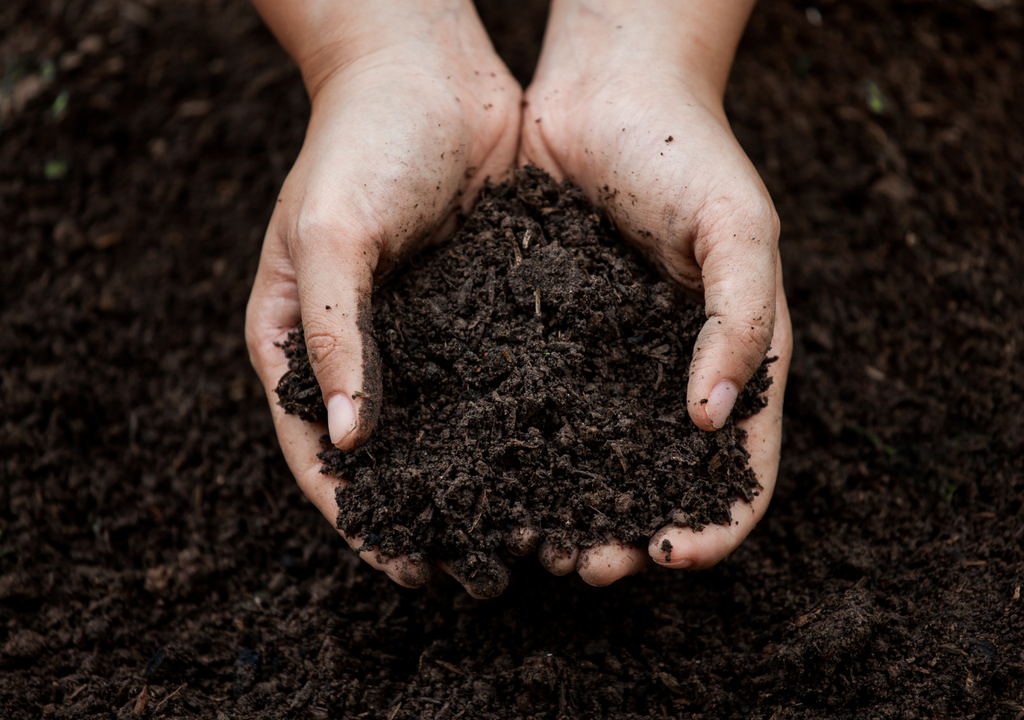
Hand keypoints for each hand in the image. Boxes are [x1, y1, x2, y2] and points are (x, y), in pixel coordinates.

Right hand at [245, 0, 520, 595]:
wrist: (428, 69)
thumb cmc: (359, 140)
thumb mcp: (330, 233)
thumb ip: (333, 334)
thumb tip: (350, 442)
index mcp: (298, 339)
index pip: (318, 451)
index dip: (356, 515)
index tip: (401, 565)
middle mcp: (360, 347)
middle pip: (387, 453)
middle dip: (425, 513)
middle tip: (471, 570)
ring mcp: (422, 332)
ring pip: (447, 426)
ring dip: (479, 480)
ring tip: (523, 532)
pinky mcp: (478, 310)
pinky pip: (496, 380)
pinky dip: (518, 423)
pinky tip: (558, 458)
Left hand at [519, 0, 792, 584]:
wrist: (606, 89)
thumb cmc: (687, 151)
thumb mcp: (740, 229)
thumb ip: (740, 322)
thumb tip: (711, 422)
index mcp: (733, 359)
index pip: (740, 467)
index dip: (715, 522)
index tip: (674, 555)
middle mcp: (668, 372)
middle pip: (657, 479)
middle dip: (629, 532)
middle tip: (588, 566)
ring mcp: (605, 360)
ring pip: (589, 456)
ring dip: (568, 506)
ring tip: (533, 540)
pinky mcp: (547, 337)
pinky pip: (535, 404)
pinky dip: (519, 448)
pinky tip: (488, 474)